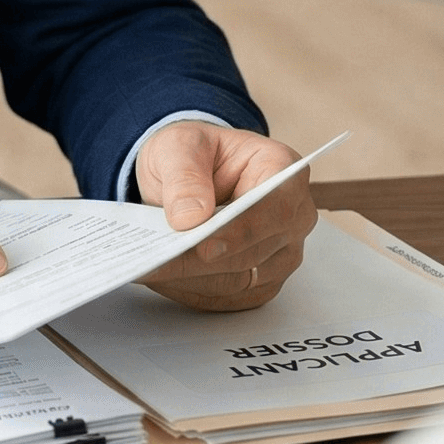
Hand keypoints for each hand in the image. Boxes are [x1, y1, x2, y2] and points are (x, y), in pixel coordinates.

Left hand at [136, 123, 312, 309]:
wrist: (187, 173)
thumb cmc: (192, 152)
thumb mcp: (179, 146)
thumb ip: (184, 177)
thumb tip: (190, 218)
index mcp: (281, 168)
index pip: (276, 208)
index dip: (242, 232)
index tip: (204, 247)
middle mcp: (292, 215)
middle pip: (256, 252)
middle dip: (203, 262)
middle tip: (158, 263)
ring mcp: (281, 252)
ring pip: (242, 281)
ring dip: (194, 280)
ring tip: (152, 270)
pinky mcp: (262, 280)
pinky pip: (230, 298)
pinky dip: (193, 290)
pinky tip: (164, 278)